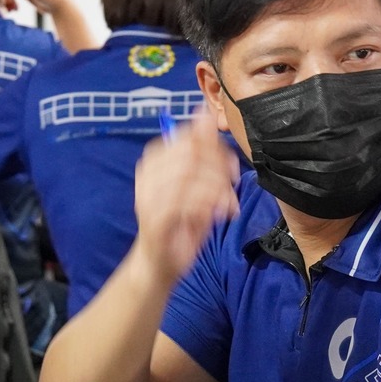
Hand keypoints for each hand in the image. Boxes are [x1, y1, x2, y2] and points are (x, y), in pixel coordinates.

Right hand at [131, 107, 239, 286]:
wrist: (159, 265)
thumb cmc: (181, 224)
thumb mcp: (196, 185)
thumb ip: (202, 154)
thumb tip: (208, 116)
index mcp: (154, 160)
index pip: (187, 136)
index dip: (216, 147)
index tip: (232, 166)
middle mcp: (147, 174)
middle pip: (190, 152)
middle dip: (219, 167)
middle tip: (233, 184)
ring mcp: (148, 196)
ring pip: (190, 174)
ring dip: (217, 189)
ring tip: (228, 204)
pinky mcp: (154, 218)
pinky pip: (186, 200)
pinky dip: (209, 205)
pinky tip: (219, 215)